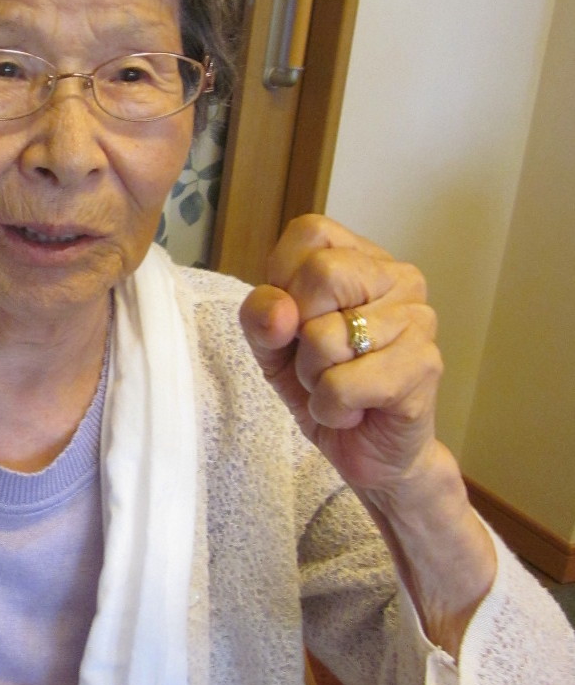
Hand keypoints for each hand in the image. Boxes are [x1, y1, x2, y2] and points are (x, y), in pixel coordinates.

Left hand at [238, 214, 441, 496]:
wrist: (372, 451)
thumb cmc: (326, 386)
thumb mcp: (274, 347)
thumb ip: (261, 317)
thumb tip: (278, 311)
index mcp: (363, 259)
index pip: (310, 232)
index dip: (284, 279)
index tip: (295, 319)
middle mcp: (400, 278)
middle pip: (322, 273)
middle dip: (299, 331)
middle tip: (319, 360)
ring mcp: (419, 319)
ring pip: (326, 336)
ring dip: (314, 378)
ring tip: (340, 387)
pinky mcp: (424, 365)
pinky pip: (342, 384)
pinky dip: (331, 408)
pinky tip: (354, 410)